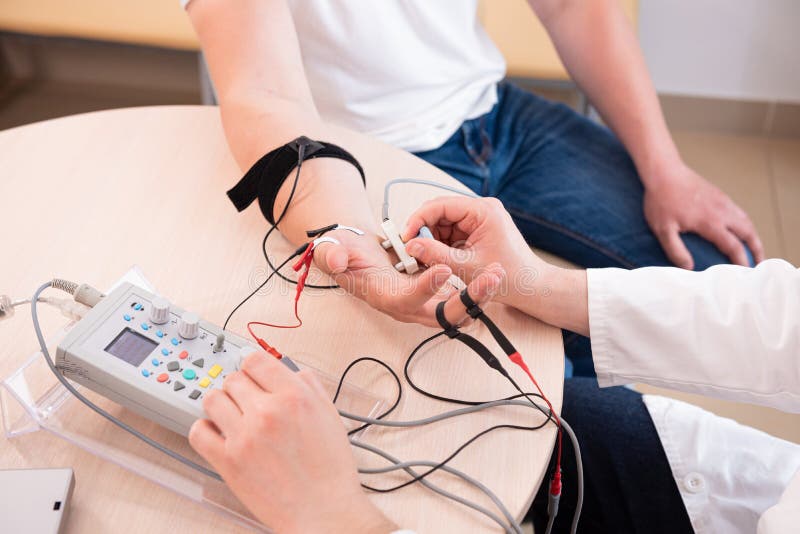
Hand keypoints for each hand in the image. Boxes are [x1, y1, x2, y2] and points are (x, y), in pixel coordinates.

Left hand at [189, 353, 394, 533]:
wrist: (324, 511)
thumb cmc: (331, 470)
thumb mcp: (330, 416)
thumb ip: (311, 388)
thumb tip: (294, 372)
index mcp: (294, 396)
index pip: (255, 360)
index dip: (253, 366)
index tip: (253, 375)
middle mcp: (267, 411)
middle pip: (233, 379)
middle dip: (240, 388)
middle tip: (247, 402)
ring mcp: (244, 435)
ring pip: (213, 399)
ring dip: (221, 405)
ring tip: (232, 417)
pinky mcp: (228, 461)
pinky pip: (198, 431)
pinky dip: (204, 429)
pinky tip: (217, 434)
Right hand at [311, 227, 505, 326]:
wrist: (353, 253)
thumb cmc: (341, 252)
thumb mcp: (331, 250)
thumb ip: (331, 255)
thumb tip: (339, 261)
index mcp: (384, 296)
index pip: (406, 300)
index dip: (424, 287)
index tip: (442, 269)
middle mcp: (406, 307)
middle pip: (441, 315)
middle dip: (468, 300)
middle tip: (491, 278)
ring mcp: (422, 302)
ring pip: (456, 309)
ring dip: (478, 295)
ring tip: (497, 274)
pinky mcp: (433, 293)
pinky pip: (459, 296)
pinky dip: (476, 287)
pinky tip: (492, 271)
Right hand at [400, 196, 549, 305]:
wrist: (532, 287)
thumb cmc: (509, 277)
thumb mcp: (466, 267)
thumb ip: (436, 255)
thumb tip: (410, 245)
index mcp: (483, 211)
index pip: (440, 205)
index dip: (418, 219)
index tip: (406, 237)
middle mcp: (482, 209)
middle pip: (440, 211)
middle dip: (423, 230)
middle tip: (411, 250)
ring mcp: (480, 218)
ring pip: (443, 222)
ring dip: (431, 238)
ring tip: (424, 258)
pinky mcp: (478, 229)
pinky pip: (451, 231)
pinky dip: (440, 244)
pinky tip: (436, 258)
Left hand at [643, 163, 763, 268]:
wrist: (664, 172)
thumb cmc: (661, 201)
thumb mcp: (663, 230)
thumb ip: (675, 250)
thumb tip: (689, 268)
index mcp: (710, 222)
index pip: (733, 246)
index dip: (741, 261)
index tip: (745, 272)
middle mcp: (721, 211)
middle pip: (748, 232)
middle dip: (756, 249)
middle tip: (759, 263)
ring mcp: (722, 201)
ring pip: (745, 220)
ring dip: (753, 235)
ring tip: (754, 248)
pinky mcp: (719, 195)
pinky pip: (738, 211)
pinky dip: (745, 223)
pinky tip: (740, 229)